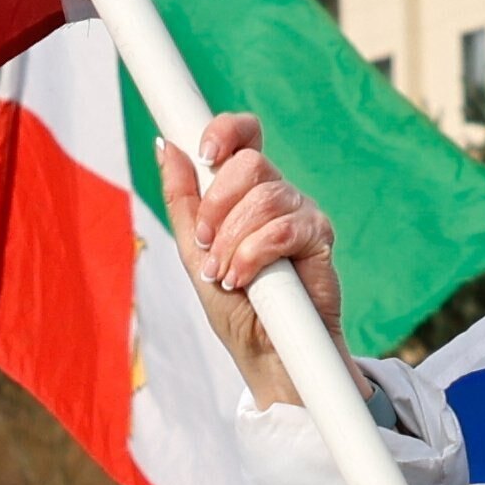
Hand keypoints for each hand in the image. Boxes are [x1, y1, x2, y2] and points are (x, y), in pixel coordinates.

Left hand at [152, 114, 346, 405]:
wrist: (265, 353)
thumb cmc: (235, 307)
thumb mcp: (194, 251)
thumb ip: (183, 200)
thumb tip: (164, 146)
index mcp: (246, 191)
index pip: (245, 137)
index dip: (227, 131)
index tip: (205, 152)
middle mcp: (277, 195)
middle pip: (251, 163)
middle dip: (217, 207)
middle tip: (207, 245)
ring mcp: (301, 213)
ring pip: (265, 198)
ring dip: (232, 242)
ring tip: (226, 276)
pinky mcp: (320, 238)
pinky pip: (283, 229)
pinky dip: (254, 256)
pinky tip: (245, 280)